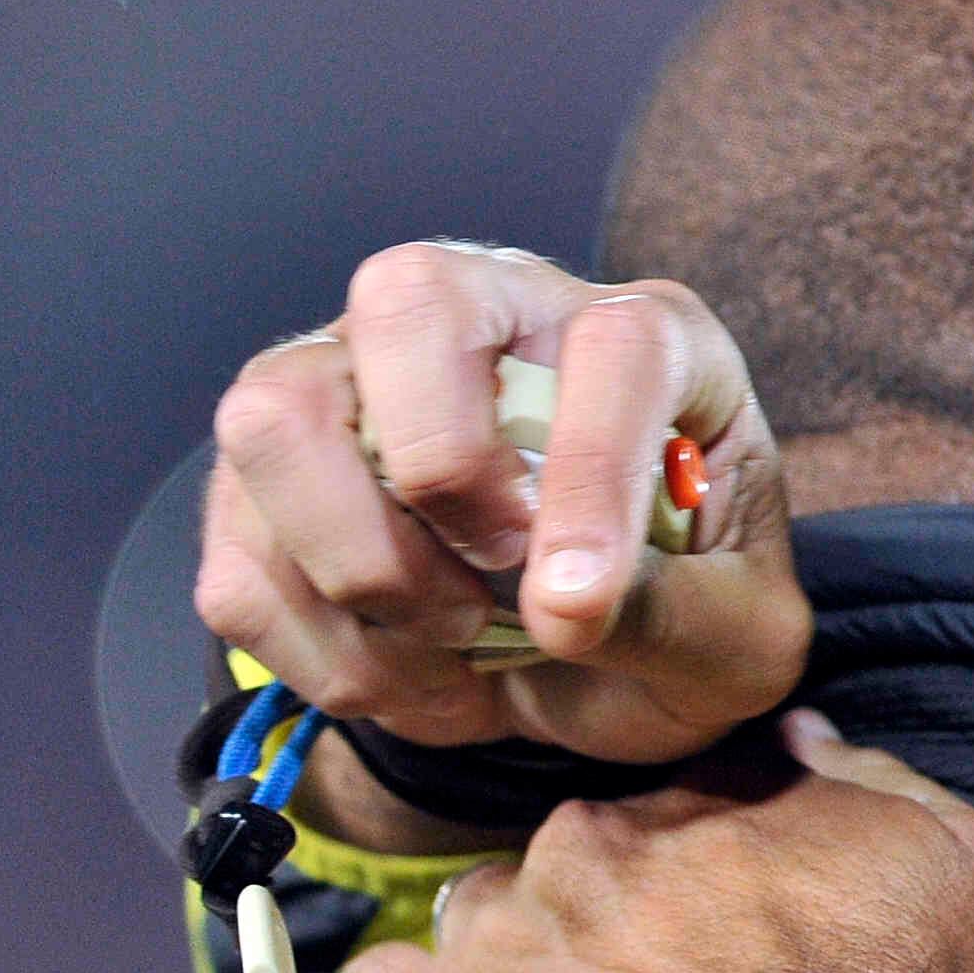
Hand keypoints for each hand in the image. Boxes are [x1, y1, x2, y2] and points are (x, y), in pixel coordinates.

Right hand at [195, 241, 809, 764]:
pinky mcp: (279, 479)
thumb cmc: (687, 617)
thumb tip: (560, 605)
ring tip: (455, 644)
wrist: (606, 666)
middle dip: (439, 469)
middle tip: (499, 586)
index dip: (590, 477)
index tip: (575, 608)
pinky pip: (237, 558)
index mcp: (647, 340)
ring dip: (358, 567)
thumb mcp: (735, 643)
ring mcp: (363, 382)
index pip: (611, 347)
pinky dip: (318, 651)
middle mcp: (492, 320)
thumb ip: (674, 614)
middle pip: (402, 298)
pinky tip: (411, 673)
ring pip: (275, 415)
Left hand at [333, 717, 973, 972]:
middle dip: (606, 924)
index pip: (672, 810)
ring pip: (482, 927)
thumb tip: (798, 732)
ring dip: (515, 972)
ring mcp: (497, 938)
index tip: (730, 941)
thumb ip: (870, 777)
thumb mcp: (954, 861)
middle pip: (573, 868)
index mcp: (694, 802)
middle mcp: (584, 846)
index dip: (701, 875)